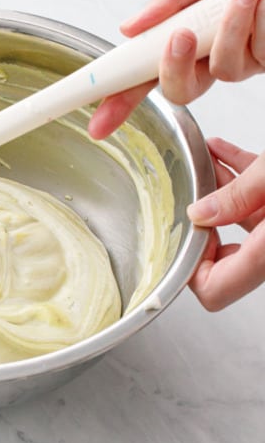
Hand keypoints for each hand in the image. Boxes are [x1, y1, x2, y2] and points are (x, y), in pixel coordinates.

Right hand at [89, 0, 264, 138]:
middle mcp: (219, 47)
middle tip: (179, 37)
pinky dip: (254, 23)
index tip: (97, 124)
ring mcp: (249, 55)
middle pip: (179, 88)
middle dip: (171, 66)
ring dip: (228, 30)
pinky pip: (251, 56)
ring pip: (220, 71)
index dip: (121, 97)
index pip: (149, 69)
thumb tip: (128, 28)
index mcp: (195, 26)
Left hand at [187, 138, 264, 309]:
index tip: (186, 232)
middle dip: (205, 220)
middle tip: (194, 194)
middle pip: (225, 259)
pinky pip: (259, 204)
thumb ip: (237, 196)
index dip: (191, 265)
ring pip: (242, 222)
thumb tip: (200, 213)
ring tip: (206, 160)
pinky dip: (242, 183)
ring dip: (221, 192)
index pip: (213, 290)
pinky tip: (225, 152)